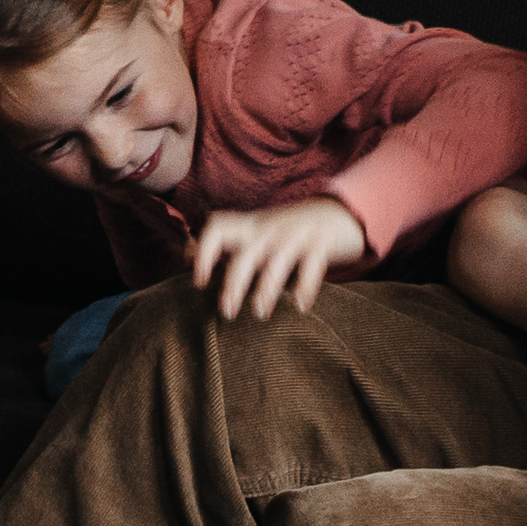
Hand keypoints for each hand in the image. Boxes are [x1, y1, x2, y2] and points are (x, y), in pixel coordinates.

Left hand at [186, 197, 368, 321]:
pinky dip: (306, 286)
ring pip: (276, 260)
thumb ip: (229, 245)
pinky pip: (312, 264)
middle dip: (234, 283)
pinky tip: (301, 306)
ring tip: (260, 313)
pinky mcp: (322, 243)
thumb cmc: (290, 232)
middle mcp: (270, 230)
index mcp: (251, 227)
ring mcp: (297, 235)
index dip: (203, 253)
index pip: (217, 228)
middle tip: (227, 312)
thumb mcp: (257, 234)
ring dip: (266, 288)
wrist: (340, 212)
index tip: (199, 282)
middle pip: (246, 253)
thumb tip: (187, 254)